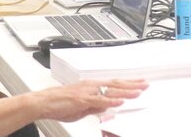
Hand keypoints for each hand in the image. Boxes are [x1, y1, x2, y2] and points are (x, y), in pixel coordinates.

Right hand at [30, 79, 147, 121]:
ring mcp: (87, 92)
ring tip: (138, 92)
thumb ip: (95, 106)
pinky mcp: (82, 99)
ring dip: (125, 91)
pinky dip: (111, 100)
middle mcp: (91, 86)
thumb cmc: (59, 103)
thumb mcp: (82, 106)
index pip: (114, 84)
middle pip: (116, 84)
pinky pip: (99, 100)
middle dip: (132, 85)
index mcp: (92, 86)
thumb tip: (106, 107)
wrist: (44, 102)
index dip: (128, 84)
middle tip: (145, 84)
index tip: (139, 83)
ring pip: (111, 91)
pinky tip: (120, 101)